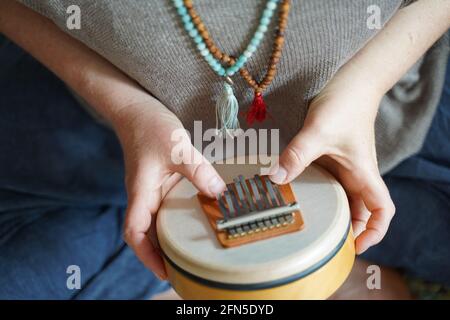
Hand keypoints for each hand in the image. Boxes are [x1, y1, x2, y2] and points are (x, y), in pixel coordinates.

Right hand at [111, 100, 225, 279]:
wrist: (137, 110)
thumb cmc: (150, 128)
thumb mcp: (178, 149)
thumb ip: (198, 172)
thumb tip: (220, 195)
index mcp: (141, 192)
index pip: (134, 232)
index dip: (146, 255)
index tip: (164, 271)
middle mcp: (144, 196)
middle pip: (147, 234)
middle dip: (161, 254)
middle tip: (186, 269)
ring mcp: (151, 191)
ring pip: (157, 222)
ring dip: (169, 238)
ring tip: (192, 252)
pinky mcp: (159, 183)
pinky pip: (166, 207)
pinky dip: (177, 219)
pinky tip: (194, 220)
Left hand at [269, 79, 394, 253]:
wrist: (351, 81)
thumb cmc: (345, 105)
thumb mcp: (318, 132)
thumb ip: (297, 156)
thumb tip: (274, 179)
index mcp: (364, 173)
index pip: (382, 210)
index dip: (375, 231)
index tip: (358, 245)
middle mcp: (356, 174)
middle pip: (359, 211)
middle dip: (346, 229)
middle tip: (320, 242)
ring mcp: (344, 166)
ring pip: (342, 198)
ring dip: (330, 212)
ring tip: (306, 225)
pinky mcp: (331, 158)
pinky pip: (328, 182)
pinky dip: (318, 193)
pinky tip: (297, 195)